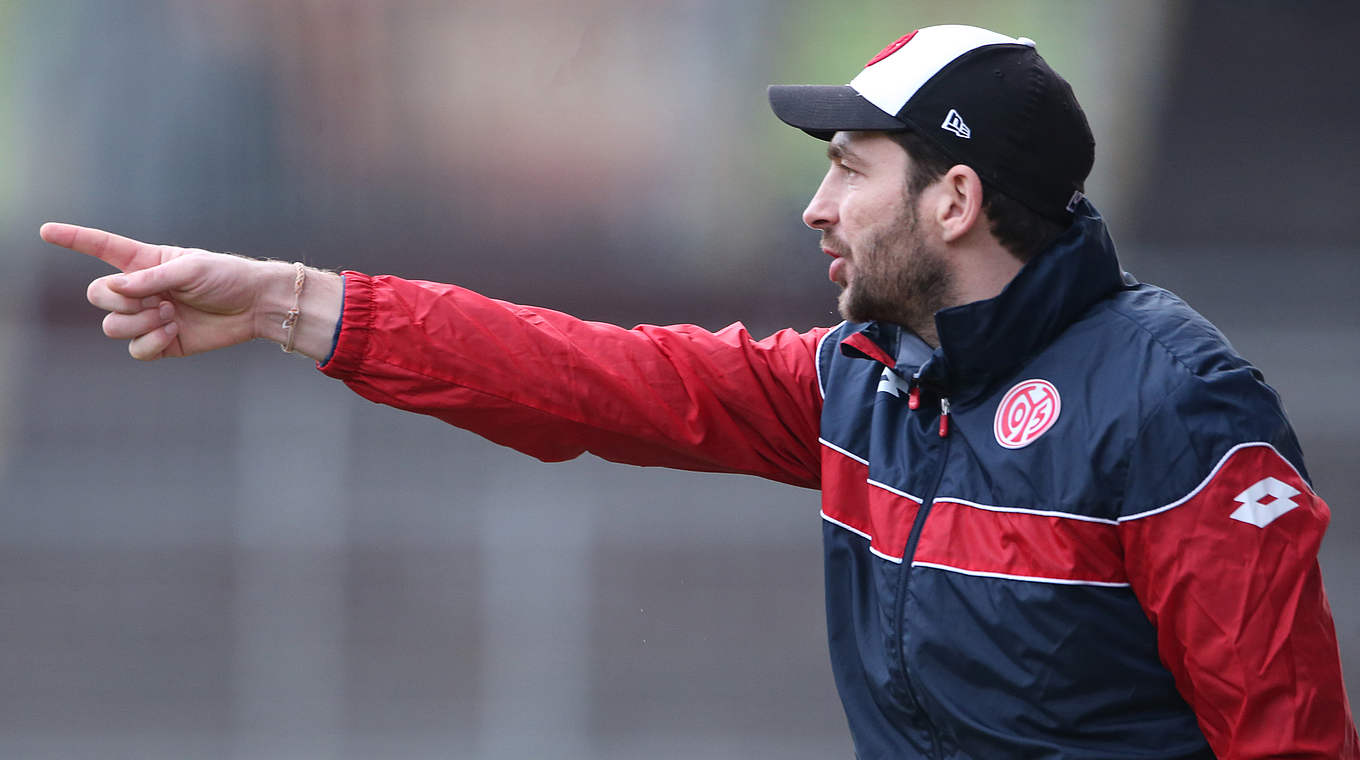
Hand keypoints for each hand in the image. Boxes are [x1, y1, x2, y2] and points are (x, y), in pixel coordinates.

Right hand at [41, 223, 271, 359]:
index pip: (102, 248)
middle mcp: (142, 289)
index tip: (45, 230)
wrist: (255, 306)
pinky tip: (172, 332)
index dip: (73, 239)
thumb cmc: (227, 276)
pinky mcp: (161, 343)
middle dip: (116, 301)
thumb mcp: (191, 267)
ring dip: (137, 323)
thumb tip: (115, 287)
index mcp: (145, 262)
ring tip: (169, 315)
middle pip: (96, 295)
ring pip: (111, 326)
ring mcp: (148, 317)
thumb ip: (151, 277)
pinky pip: (134, 350)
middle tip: (153, 300)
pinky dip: (150, 343)